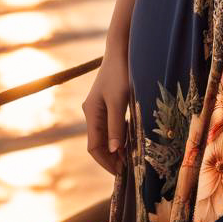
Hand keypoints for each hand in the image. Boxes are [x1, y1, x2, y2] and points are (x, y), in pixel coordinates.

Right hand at [82, 45, 131, 174]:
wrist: (121, 49)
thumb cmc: (120, 73)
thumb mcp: (119, 100)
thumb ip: (116, 125)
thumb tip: (114, 150)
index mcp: (91, 113)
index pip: (94, 146)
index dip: (106, 161)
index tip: (120, 172)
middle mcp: (92, 112)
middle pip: (98, 142)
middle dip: (111, 157)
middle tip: (128, 168)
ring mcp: (99, 107)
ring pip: (105, 134)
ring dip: (116, 146)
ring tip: (130, 157)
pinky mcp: (108, 102)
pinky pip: (111, 125)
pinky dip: (119, 134)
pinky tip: (131, 137)